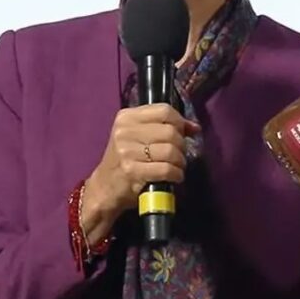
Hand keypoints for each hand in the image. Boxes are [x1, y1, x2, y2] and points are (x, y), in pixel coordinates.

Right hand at [81, 104, 198, 241]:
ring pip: (170, 151)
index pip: (164, 110)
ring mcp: (127, 151)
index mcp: (126, 117)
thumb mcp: (138, 137)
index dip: (180, 122)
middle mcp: (125, 131)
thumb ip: (163, 127)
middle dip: (181, 145)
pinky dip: (176, 174)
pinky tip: (174, 177)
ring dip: (180, 162)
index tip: (184, 133)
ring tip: (176, 167)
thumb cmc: (125, 160)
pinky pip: (166, 169)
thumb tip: (194, 127)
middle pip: (170, 131)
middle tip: (178, 155)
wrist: (105, 188)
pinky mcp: (132, 171)